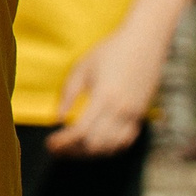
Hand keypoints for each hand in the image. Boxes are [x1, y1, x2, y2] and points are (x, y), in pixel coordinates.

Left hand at [46, 22, 169, 156]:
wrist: (145, 42)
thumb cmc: (110, 51)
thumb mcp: (83, 68)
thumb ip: (69, 94)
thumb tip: (58, 119)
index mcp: (104, 97)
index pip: (81, 131)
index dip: (64, 142)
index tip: (50, 143)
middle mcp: (122, 110)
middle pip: (95, 144)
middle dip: (73, 151)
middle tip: (56, 149)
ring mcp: (134, 114)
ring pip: (111, 147)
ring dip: (89, 152)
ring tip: (71, 149)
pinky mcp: (141, 115)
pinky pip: (125, 141)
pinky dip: (108, 148)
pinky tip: (93, 145)